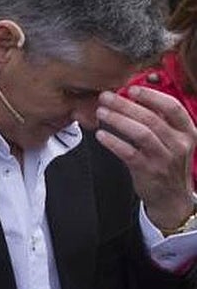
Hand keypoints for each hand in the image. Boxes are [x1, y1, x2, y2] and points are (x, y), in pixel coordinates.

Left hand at [96, 87, 196, 229]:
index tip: (132, 89)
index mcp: (188, 132)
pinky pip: (129, 153)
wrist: (172, 199)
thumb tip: (132, 97)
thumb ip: (160, 121)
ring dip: (118, 120)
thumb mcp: (174, 141)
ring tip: (101, 113)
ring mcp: (165, 159)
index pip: (173, 107)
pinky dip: (113, 142)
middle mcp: (179, 144)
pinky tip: (101, 135)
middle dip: (125, 105)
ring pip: (141, 133)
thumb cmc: (168, 164)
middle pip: (152, 118)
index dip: (152, 96)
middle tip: (106, 97)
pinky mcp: (149, 171)